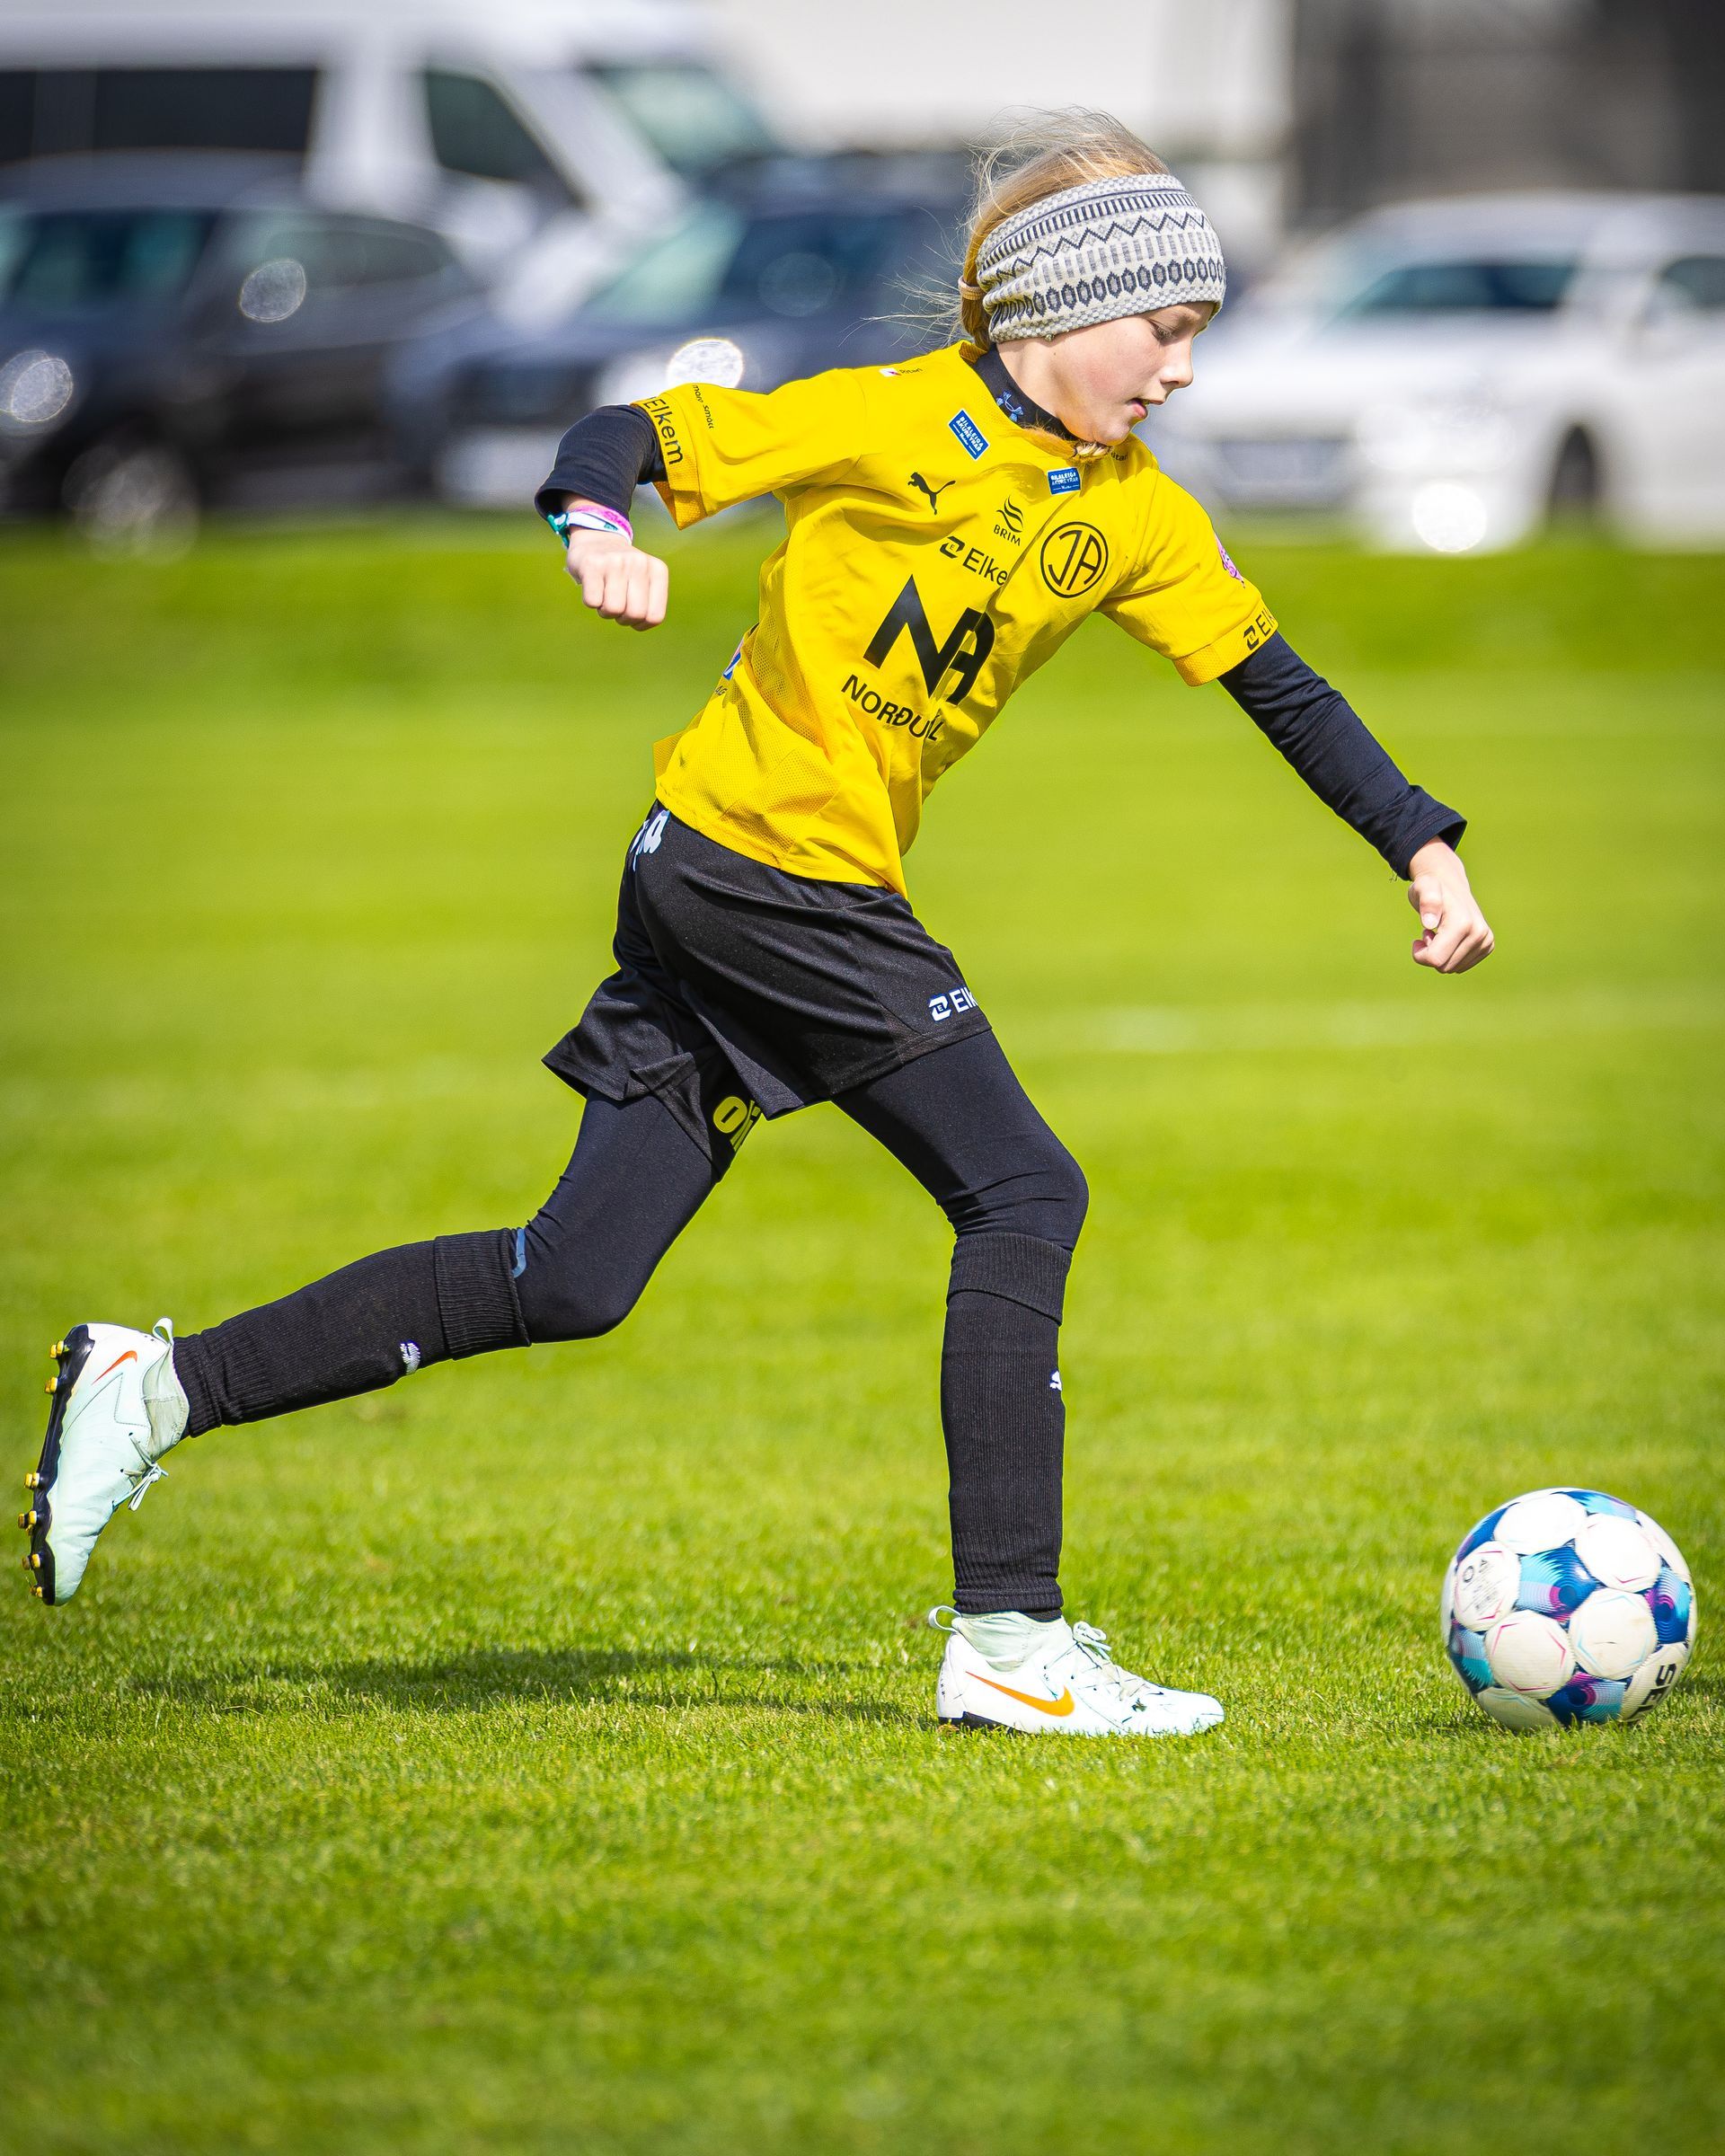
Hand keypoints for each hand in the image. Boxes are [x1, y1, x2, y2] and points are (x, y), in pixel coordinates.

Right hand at [562, 518, 667, 631]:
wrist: (596, 539)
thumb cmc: (622, 573)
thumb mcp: (645, 582)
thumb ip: (649, 604)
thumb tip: (638, 621)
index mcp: (657, 570)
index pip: (654, 617)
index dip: (640, 624)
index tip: (632, 613)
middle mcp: (639, 562)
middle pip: (634, 614)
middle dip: (622, 618)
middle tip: (617, 605)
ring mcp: (615, 561)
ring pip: (613, 610)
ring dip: (605, 611)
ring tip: (605, 596)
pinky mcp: (592, 563)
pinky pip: (592, 601)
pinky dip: (590, 602)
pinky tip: (593, 588)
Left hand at [1407, 840, 1493, 972]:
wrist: (1450, 884)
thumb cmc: (1431, 888)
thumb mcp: (1422, 888)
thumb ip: (1426, 901)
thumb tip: (1430, 923)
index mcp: (1463, 923)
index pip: (1435, 959)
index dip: (1420, 953)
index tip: (1421, 935)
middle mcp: (1479, 933)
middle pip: (1444, 967)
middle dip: (1431, 953)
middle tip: (1430, 932)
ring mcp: (1486, 940)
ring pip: (1453, 969)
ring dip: (1441, 954)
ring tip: (1440, 933)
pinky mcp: (1487, 946)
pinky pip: (1462, 966)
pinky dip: (1451, 955)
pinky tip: (1450, 938)